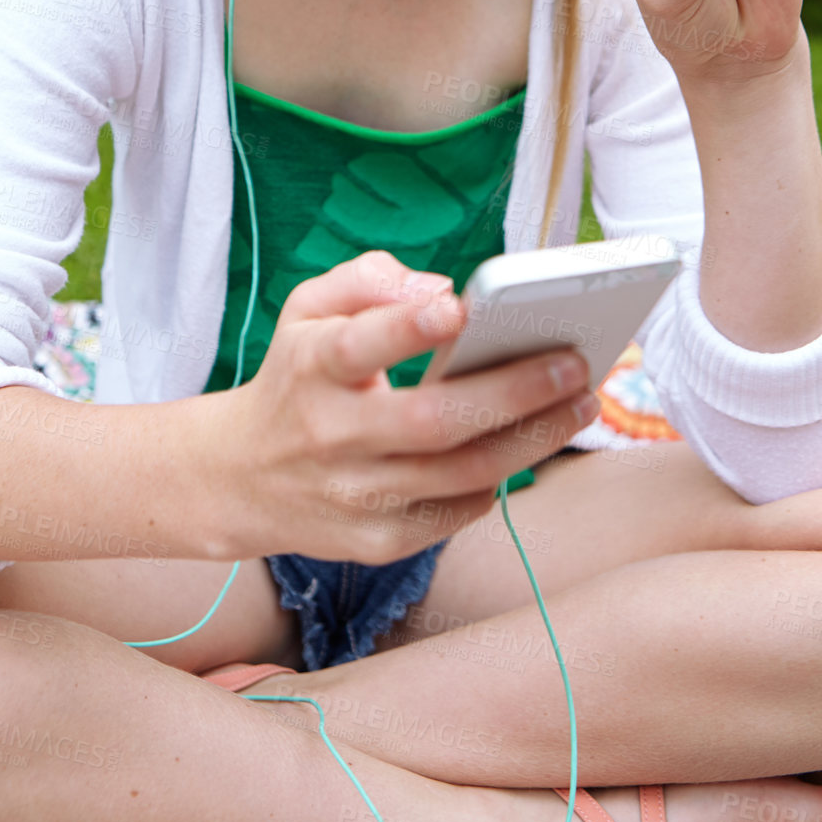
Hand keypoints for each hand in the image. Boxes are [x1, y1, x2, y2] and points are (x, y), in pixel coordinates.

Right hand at [213, 251, 596, 564]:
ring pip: (461, 476)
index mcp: (312, 366)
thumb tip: (442, 290)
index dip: (407, 327)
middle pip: (433, 422)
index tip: (462, 305)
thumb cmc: (297, 375)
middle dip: (513, 392)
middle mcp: (331, 436)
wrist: (238, 478)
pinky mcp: (376, 542)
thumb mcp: (307, 308)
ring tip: (583, 402)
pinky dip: (500, 480)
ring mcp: (354, 497)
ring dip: (534, 440)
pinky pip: (456, 514)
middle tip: (576, 362)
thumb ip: (368, 280)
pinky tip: (536, 445)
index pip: (358, 346)